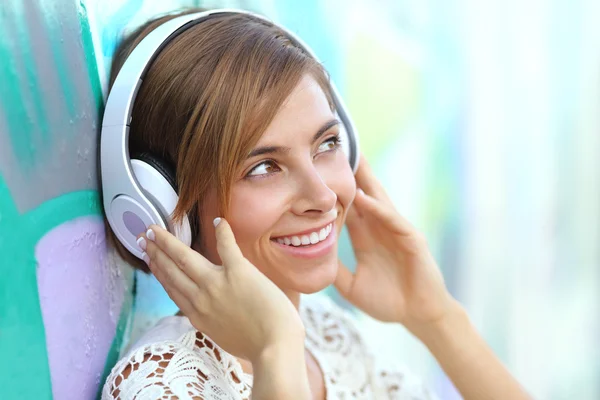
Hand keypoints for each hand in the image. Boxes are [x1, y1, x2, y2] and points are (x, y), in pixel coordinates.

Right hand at [139, 218, 303, 362]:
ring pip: (185, 258)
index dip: (158, 271)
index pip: (172, 287)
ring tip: (156, 230)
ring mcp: (218, 283)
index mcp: (198, 315)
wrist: (275, 347)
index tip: (149, 259)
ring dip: (168, 243)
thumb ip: (211, 321)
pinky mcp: (239, 272)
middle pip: (172, 270)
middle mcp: (201, 298)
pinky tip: (218, 220)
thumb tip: (208, 314)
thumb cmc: (256, 346)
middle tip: (143, 238)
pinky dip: (222, 232)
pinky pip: (226, 246)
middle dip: (155, 253)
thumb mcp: (223, 336)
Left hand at [334, 155, 458, 333]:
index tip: (318, 170)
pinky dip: (377, 208)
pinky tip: (362, 196)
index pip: (347, 207)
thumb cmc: (388, 301)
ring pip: (378, 199)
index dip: (334, 189)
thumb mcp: (352, 286)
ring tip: (351, 156)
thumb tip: (309, 262)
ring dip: (365, 178)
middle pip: (363, 193)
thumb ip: (335, 271)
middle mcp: (379, 228)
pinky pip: (391, 219)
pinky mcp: (410, 238)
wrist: (418, 316)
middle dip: (351, 172)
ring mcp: (396, 231)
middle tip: (335, 146)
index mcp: (365, 237)